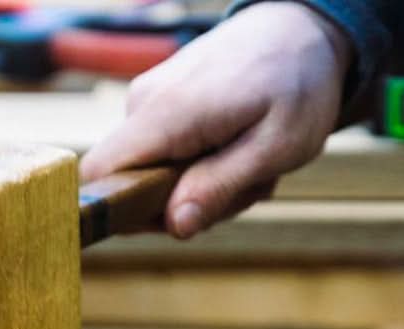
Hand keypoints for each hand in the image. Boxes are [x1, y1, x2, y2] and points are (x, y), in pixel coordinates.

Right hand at [79, 1, 351, 238]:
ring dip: (201, 187)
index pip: (100, 175)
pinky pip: (163, 157)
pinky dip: (202, 167)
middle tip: (241, 188)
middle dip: (183, 204)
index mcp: (167, 114)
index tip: (174, 220)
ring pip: (152, 176)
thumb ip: (219, 188)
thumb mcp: (273, 148)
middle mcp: (144, 103)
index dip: (123, 212)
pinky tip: (236, 150)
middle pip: (132, 186)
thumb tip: (173, 225)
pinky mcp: (158, 104)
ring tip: (246, 164)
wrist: (303, 28)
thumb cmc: (297, 85)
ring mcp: (148, 101)